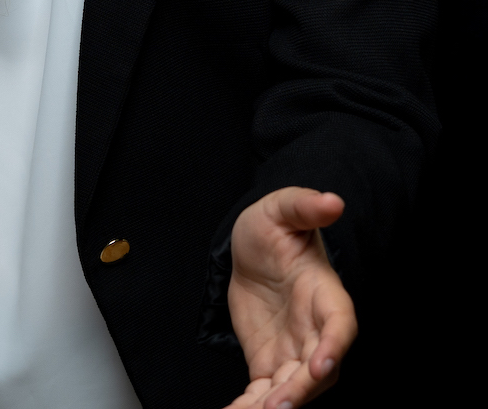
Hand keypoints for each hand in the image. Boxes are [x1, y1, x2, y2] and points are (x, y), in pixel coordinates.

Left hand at [223, 188, 356, 408]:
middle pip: (319, 369)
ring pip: (292, 389)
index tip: (321, 364)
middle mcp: (315, 330)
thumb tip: (332, 201)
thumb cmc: (274, 226)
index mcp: (325, 293)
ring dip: (275, 405)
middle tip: (276, 406)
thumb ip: (304, 207)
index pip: (340, 324)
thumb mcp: (282, 208)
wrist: (251, 248)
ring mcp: (294, 351)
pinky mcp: (269, 364)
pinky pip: (263, 394)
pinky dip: (249, 407)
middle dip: (301, 390)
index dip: (334, 346)